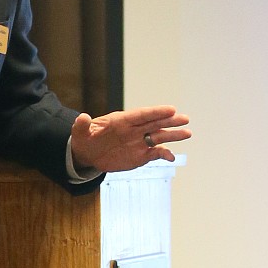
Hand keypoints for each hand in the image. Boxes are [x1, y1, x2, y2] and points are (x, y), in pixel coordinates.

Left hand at [69, 105, 190, 174]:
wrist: (88, 154)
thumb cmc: (85, 139)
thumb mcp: (80, 132)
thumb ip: (82, 125)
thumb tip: (81, 117)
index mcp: (122, 121)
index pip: (141, 115)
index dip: (156, 112)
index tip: (171, 109)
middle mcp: (134, 130)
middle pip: (155, 123)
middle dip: (170, 121)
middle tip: (184, 119)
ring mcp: (139, 142)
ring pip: (158, 136)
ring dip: (172, 135)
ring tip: (187, 133)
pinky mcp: (140, 155)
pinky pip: (154, 153)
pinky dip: (163, 155)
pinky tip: (171, 157)